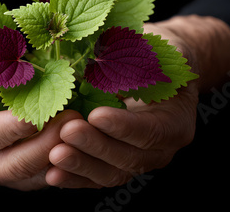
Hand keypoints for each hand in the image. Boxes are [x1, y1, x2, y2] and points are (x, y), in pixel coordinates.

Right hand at [0, 29, 80, 189]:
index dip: (15, 127)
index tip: (40, 114)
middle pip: (17, 163)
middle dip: (48, 144)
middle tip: (75, 121)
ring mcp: (3, 171)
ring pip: (36, 174)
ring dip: (62, 156)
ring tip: (83, 132)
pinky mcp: (22, 172)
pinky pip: (45, 175)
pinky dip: (64, 163)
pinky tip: (82, 143)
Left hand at [46, 15, 229, 187]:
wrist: (154, 72)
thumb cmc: (152, 55)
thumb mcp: (151, 51)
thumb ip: (134, 62)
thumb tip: (98, 63)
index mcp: (177, 121)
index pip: (151, 130)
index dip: (124, 126)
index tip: (96, 115)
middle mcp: (161, 149)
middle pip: (130, 157)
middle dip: (96, 146)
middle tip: (67, 132)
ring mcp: (138, 161)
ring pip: (112, 173)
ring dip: (81, 165)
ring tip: (55, 155)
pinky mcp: (116, 166)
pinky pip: (96, 178)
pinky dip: (74, 177)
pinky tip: (52, 173)